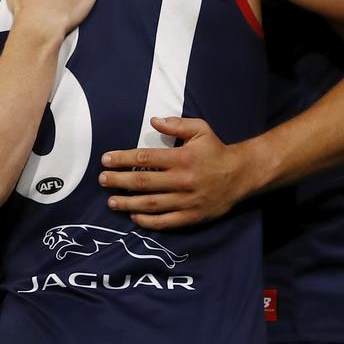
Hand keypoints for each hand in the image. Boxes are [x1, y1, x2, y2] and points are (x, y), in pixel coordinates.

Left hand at [99, 116, 251, 229]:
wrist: (241, 175)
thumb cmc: (216, 150)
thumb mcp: (200, 129)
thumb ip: (176, 124)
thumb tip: (152, 121)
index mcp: (182, 158)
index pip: (145, 158)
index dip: (122, 159)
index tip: (106, 160)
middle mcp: (182, 180)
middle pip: (142, 182)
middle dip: (118, 181)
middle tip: (102, 180)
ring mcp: (186, 201)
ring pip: (150, 204)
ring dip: (128, 203)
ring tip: (111, 202)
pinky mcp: (191, 217)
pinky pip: (165, 222)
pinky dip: (147, 221)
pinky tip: (134, 216)